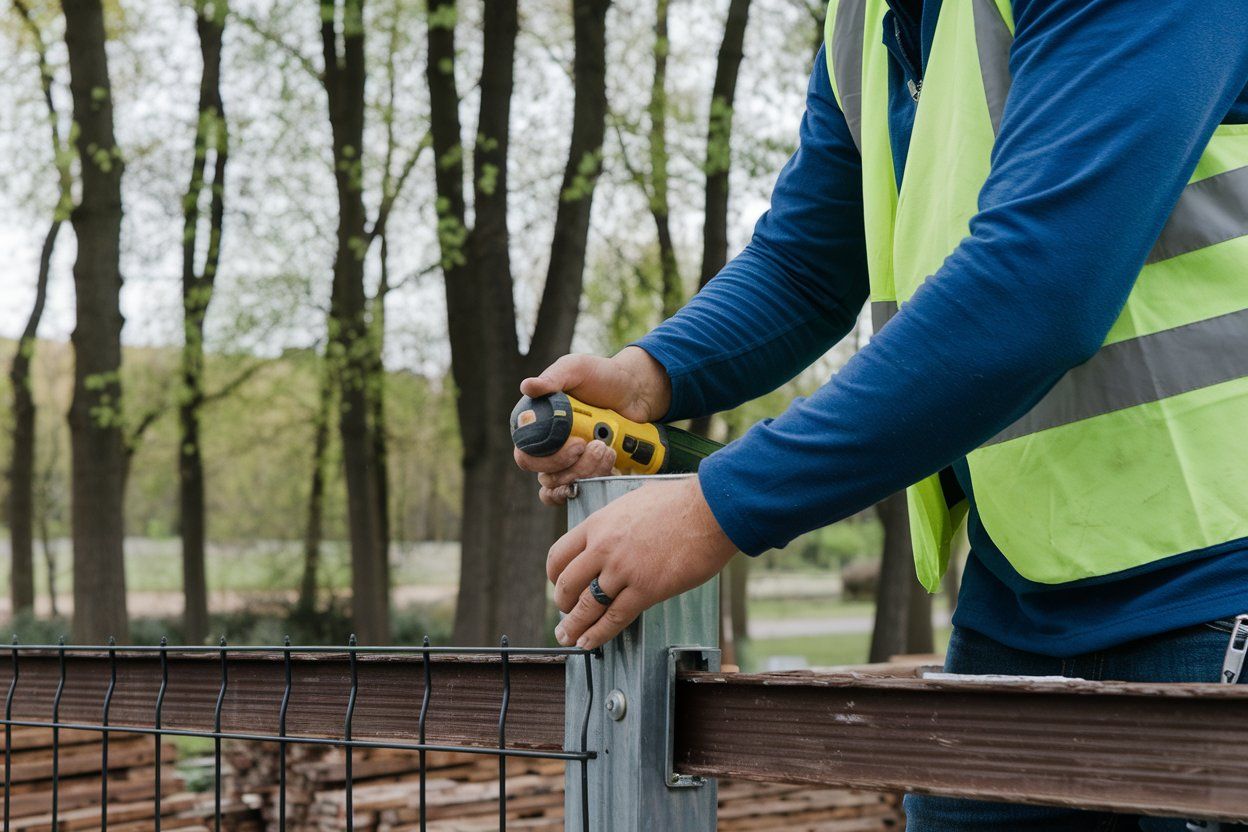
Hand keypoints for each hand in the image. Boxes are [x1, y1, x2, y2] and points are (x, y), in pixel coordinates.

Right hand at [514, 347, 671, 504]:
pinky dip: (599, 481)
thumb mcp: (577, 369)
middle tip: (599, 446)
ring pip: (567, 487)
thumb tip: (527, 387)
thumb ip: (552, 378)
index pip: (526, 458)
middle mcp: (549, 449)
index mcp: (538, 426)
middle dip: (576, 467)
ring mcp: (569, 463)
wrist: (635, 391)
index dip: (549, 459)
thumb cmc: (602, 376)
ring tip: (609, 449)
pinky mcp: (590, 472)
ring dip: (590, 472)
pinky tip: (613, 462)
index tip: (578, 444)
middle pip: (548, 478)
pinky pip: (586, 491)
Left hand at [547, 475, 735, 648]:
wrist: (711, 510)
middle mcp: (603, 548)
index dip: (555, 575)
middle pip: (567, 584)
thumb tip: (620, 521)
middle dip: (562, 604)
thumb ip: (620, 516)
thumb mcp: (636, 499)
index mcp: (599, 523)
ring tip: (567, 637)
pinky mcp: (646, 590)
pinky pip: (614, 618)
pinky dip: (598, 634)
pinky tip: (589, 642)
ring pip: (586, 606)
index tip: (558, 584)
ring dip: (573, 625)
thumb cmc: (681, 501)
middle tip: (565, 614)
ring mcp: (623, 570)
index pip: (560, 554)